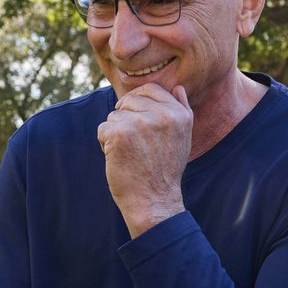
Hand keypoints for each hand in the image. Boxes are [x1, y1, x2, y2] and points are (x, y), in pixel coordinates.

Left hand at [97, 84, 190, 236]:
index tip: (134, 119)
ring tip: (130, 153)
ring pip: (114, 115)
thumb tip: (178, 87)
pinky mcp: (120, 133)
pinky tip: (119, 159)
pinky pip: (103, 128)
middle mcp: (162, 114)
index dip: (137, 101)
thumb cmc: (165, 171)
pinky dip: (105, 144)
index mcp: (178, 113)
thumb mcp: (183, 138)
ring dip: (115, 133)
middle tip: (134, 143)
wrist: (154, 200)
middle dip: (125, 118)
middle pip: (129, 100)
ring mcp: (140, 122)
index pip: (150, 88)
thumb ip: (182, 110)